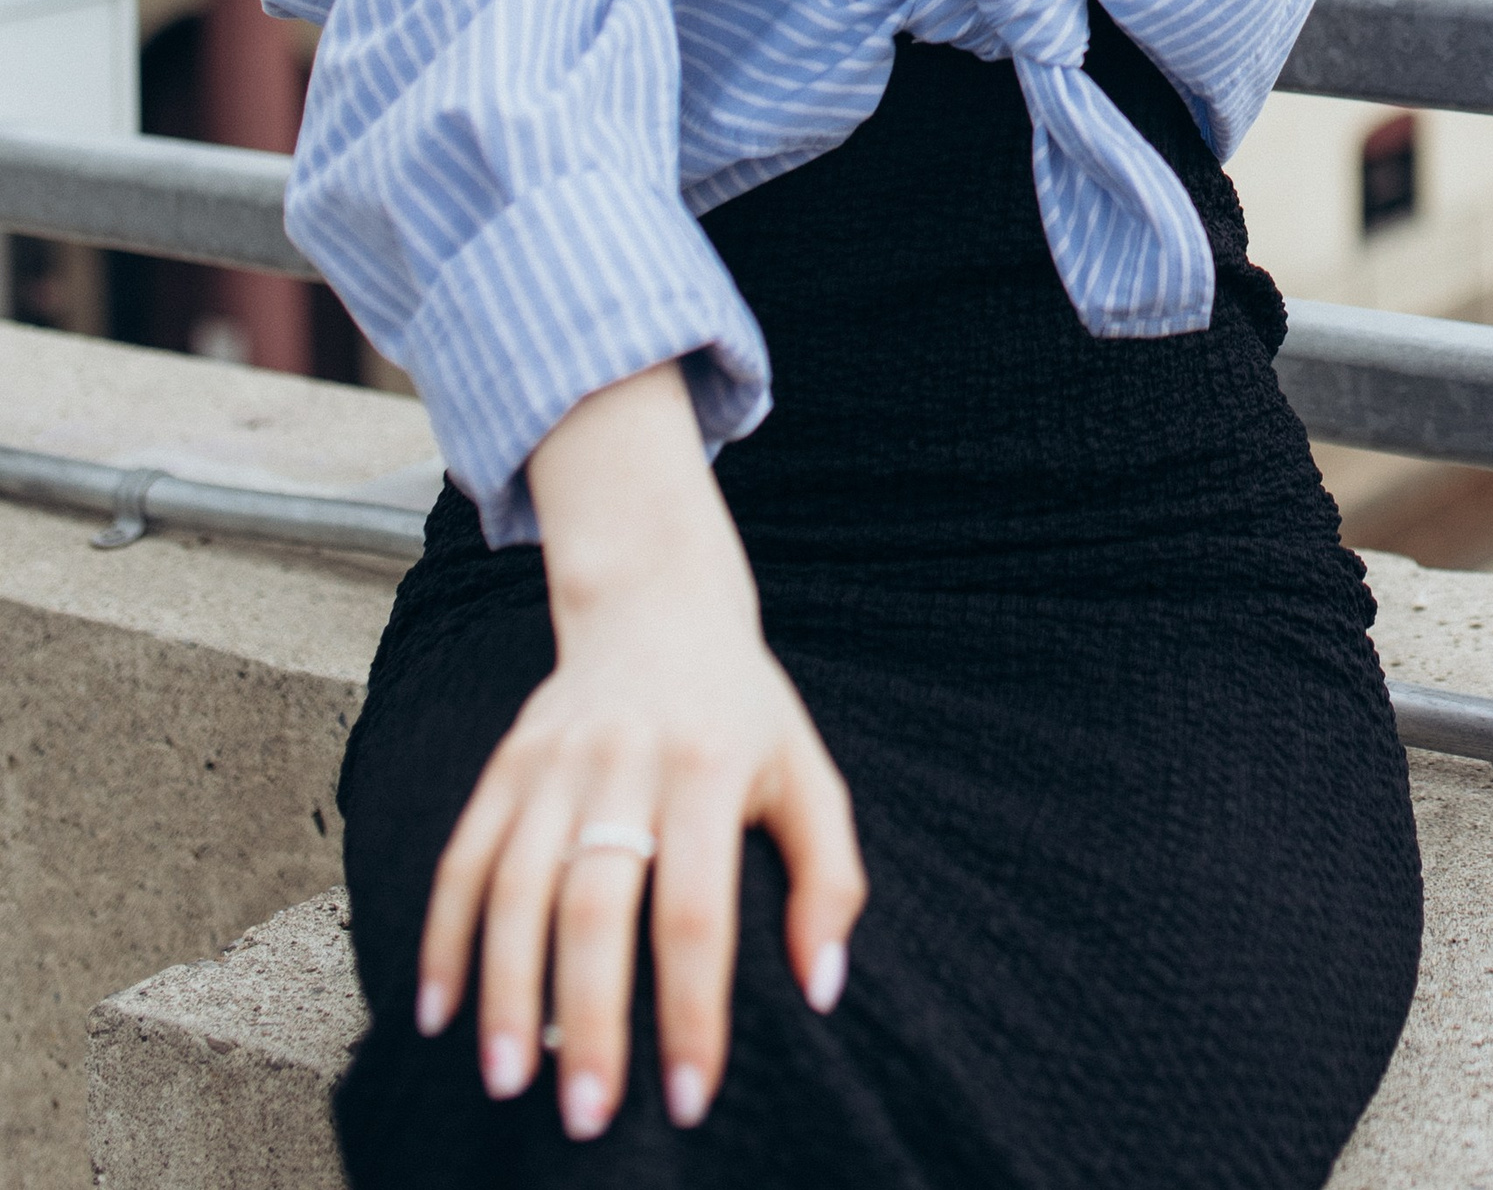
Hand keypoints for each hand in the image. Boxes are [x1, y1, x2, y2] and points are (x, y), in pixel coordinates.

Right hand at [417, 370, 863, 1141]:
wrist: (659, 603)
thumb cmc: (744, 712)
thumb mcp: (808, 774)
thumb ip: (830, 878)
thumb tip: (822, 988)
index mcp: (709, 768)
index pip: (696, 910)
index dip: (693, 1009)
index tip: (691, 1097)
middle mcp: (625, 762)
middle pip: (596, 906)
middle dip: (588, 1019)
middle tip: (586, 1115)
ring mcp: (555, 761)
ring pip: (517, 886)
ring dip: (506, 991)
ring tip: (508, 1080)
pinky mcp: (506, 762)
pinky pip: (463, 857)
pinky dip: (443, 935)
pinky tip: (437, 1011)